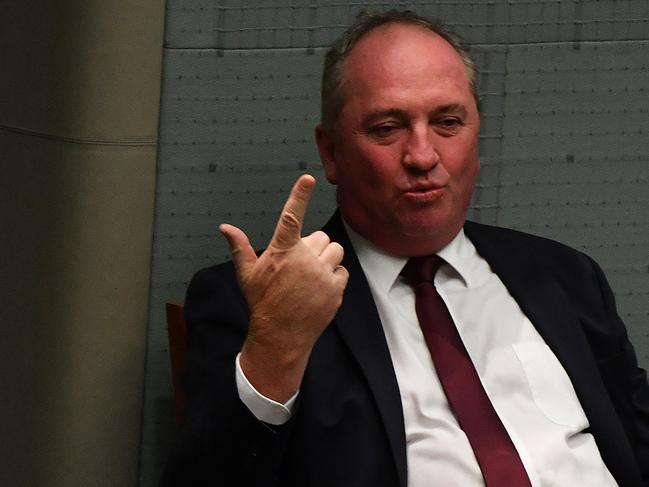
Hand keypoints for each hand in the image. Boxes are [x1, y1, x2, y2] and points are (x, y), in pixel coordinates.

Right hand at [220, 175, 348, 401]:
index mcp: (282, 251)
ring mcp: (322, 274)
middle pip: (321, 237)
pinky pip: (342, 271)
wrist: (281, 336)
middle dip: (314, 247)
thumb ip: (240, 247)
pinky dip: (334, 278)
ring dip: (326, 260)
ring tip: (311, 277)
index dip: (299, 195)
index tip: (307, 179)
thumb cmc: (263, 303)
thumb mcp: (248, 275)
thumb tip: (225, 228)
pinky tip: (319, 290)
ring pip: (334, 251)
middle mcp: (304, 259)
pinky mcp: (336, 288)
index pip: (291, 216)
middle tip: (300, 266)